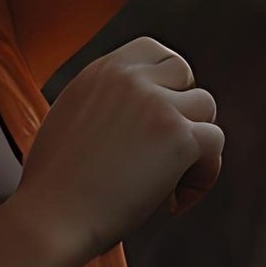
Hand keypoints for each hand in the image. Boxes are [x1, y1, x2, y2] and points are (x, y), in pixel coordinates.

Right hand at [12, 35, 223, 263]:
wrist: (52, 216)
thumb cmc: (54, 184)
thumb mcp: (71, 118)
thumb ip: (105, 101)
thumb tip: (139, 112)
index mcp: (101, 70)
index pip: (153, 49)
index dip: (166, 79)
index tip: (161, 112)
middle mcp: (130, 78)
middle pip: (184, 72)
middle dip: (182, 107)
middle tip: (167, 149)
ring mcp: (157, 104)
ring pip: (205, 106)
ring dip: (195, 142)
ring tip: (170, 181)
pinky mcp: (178, 137)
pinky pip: (214, 142)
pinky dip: (203, 176)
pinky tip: (174, 203)